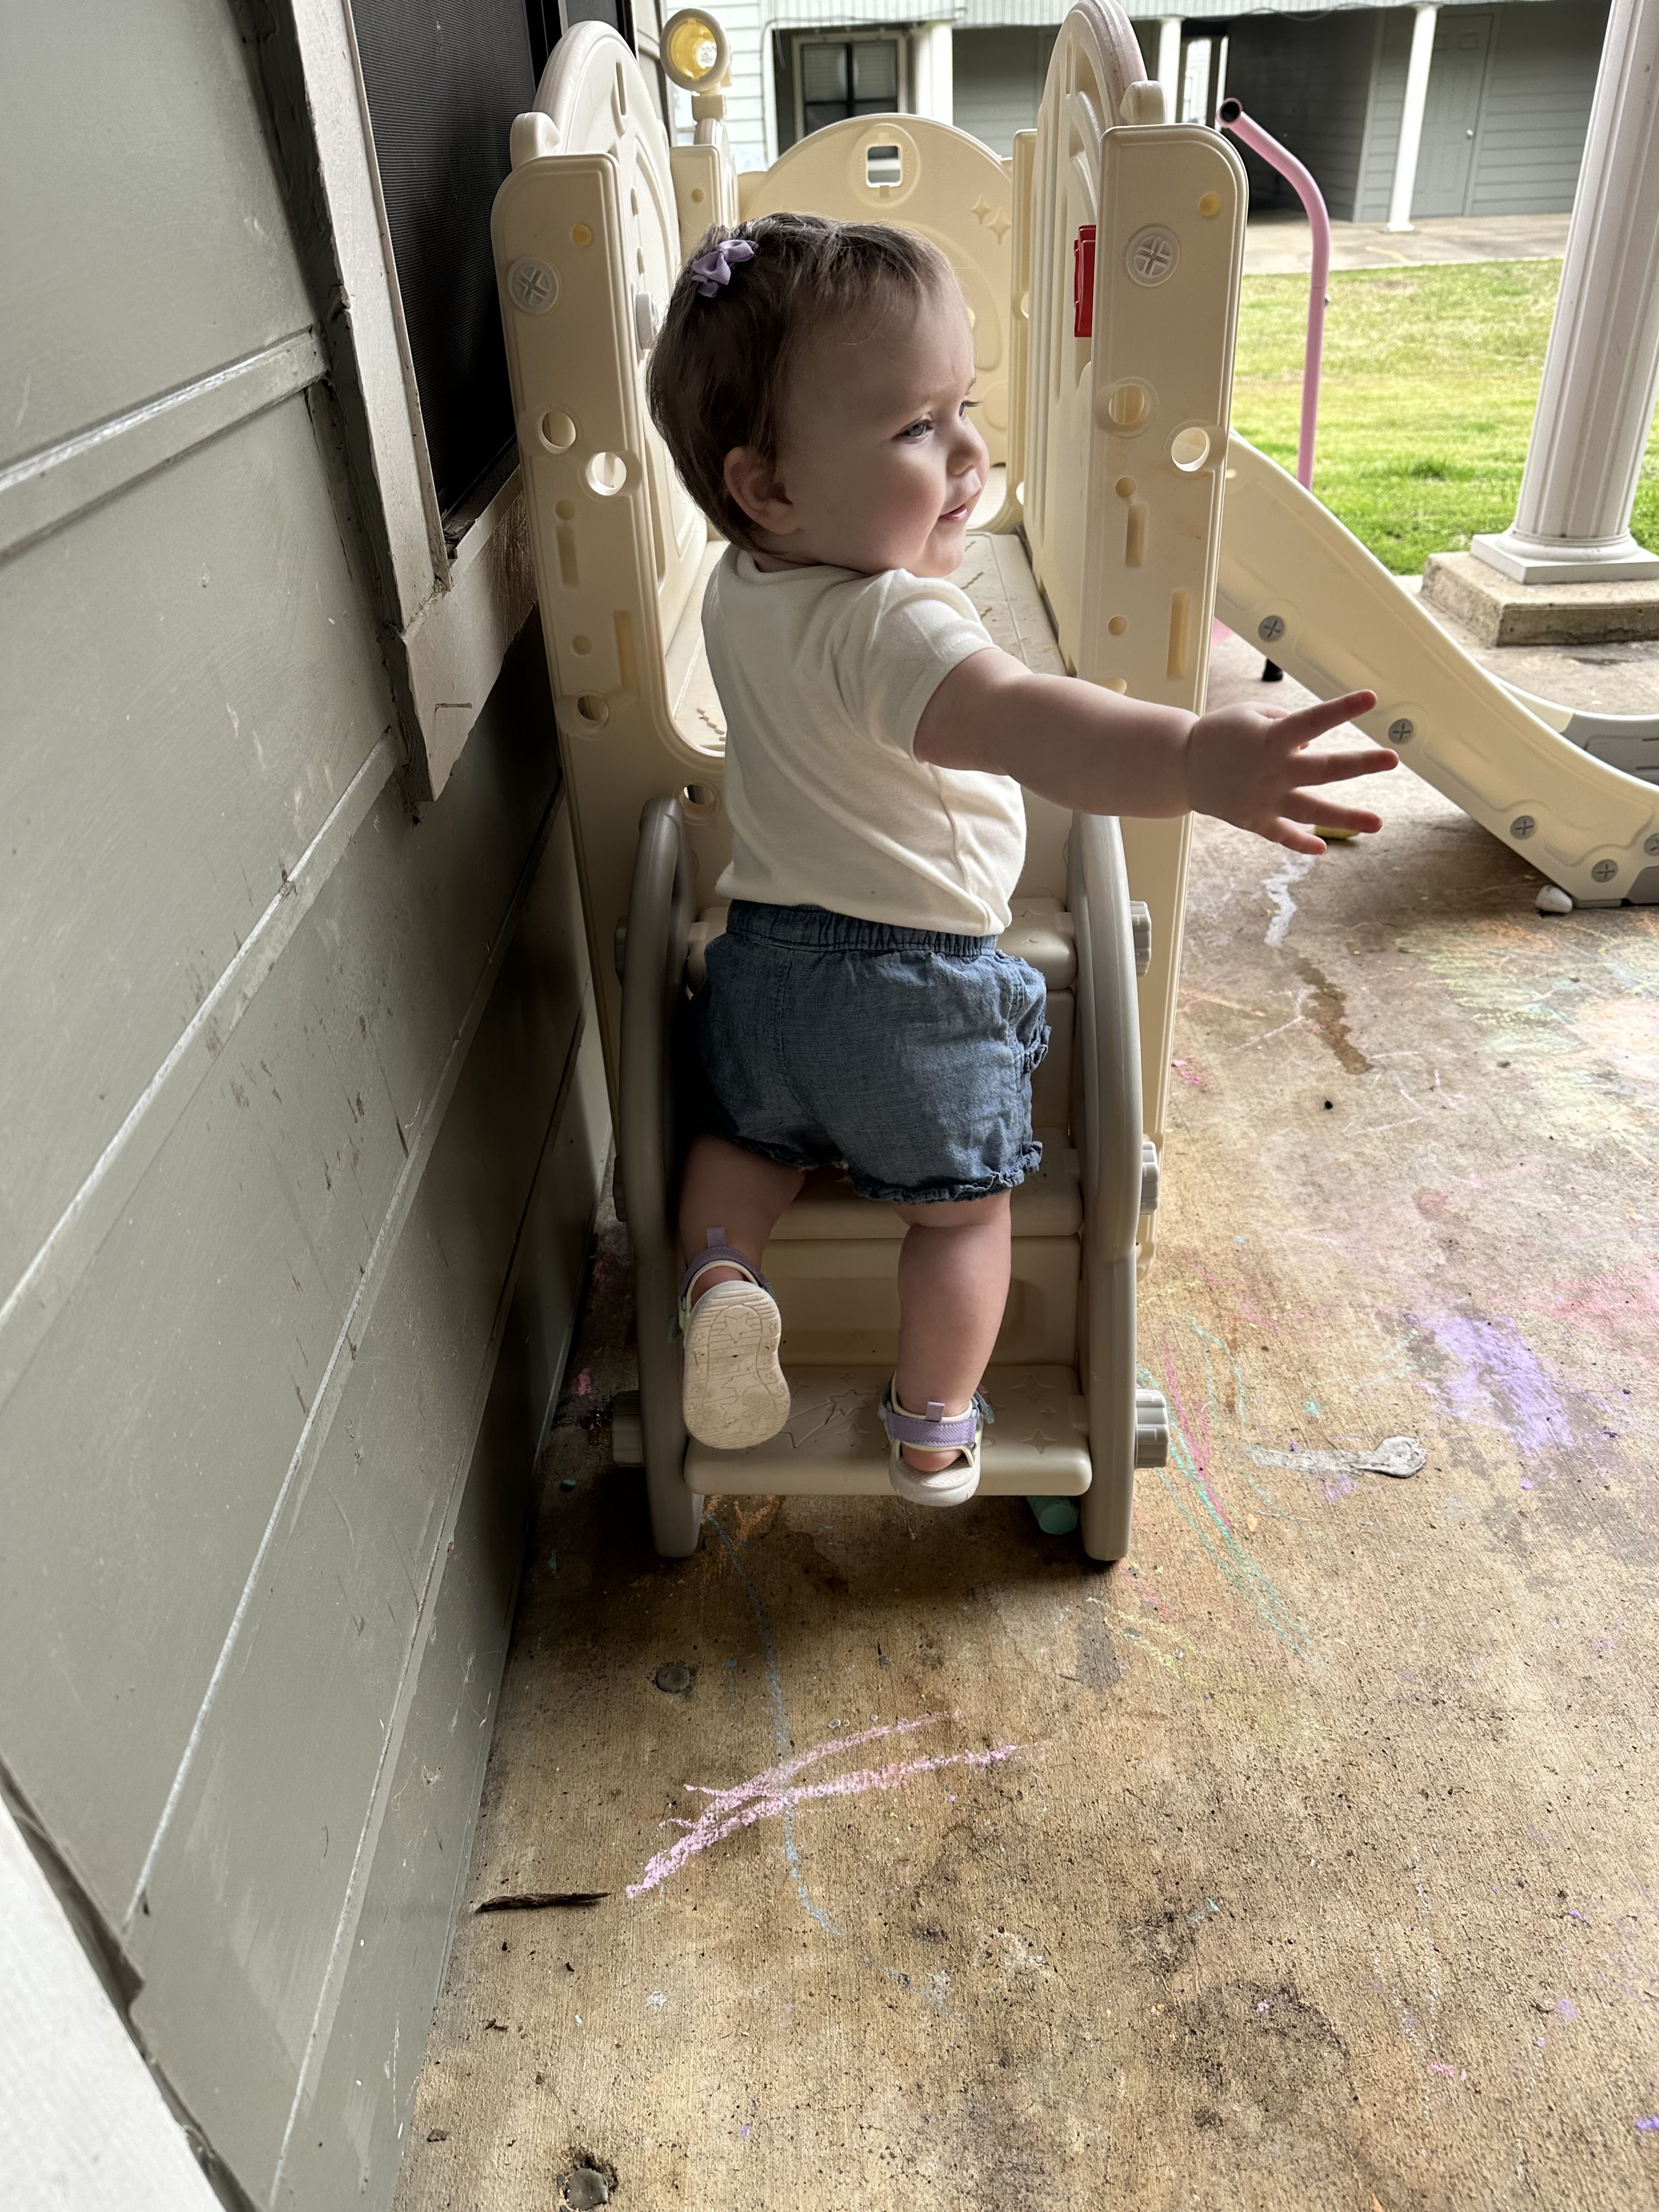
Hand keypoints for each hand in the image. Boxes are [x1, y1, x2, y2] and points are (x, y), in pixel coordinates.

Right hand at [1186, 689, 1393, 854]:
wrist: (1179, 766)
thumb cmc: (1220, 735)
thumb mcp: (1250, 714)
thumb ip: (1287, 723)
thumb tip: (1315, 744)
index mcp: (1270, 738)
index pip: (1313, 720)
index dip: (1342, 709)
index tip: (1371, 699)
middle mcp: (1272, 770)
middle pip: (1323, 769)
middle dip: (1360, 764)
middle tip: (1392, 759)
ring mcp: (1264, 798)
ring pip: (1311, 810)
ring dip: (1345, 817)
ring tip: (1377, 823)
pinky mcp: (1253, 819)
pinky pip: (1281, 835)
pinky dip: (1299, 843)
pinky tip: (1321, 848)